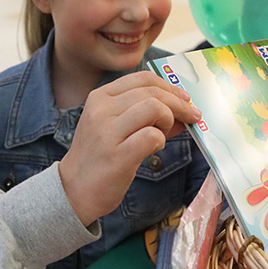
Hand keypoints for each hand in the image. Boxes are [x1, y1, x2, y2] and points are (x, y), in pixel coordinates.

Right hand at [58, 71, 200, 225]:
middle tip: (192, 117)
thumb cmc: (101, 157)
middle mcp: (101, 110)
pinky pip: (152, 136)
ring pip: (154, 108)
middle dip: (179, 104)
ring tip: (163, 134)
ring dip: (169, 120)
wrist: (76, 189)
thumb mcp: (115, 126)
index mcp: (100, 97)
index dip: (170, 87)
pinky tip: (154, 149)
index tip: (184, 99)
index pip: (143, 78)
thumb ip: (144, 114)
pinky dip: (161, 140)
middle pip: (152, 92)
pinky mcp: (117, 155)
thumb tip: (183, 109)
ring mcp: (107, 132)